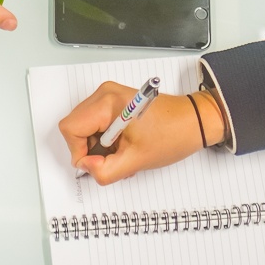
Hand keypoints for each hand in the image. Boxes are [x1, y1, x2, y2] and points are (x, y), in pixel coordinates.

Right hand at [61, 84, 223, 183]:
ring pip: (85, 126)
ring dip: (99, 145)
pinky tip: (124, 145)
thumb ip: (104, 170)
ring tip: (123, 151)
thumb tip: (85, 167)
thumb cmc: (173, 134)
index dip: (79, 151)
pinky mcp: (115, 101)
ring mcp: (109, 95)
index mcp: (108, 103)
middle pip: (76, 126)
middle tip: (114, 158)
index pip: (71, 128)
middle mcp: (105, 93)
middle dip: (91, 149)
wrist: (194, 122)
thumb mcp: (136, 161)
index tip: (97, 163)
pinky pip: (96, 123)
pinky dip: (105, 139)